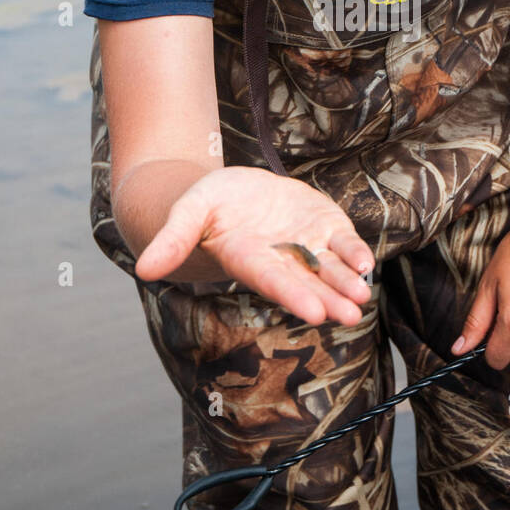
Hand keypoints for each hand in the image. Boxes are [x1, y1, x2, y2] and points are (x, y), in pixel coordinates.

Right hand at [134, 167, 374, 326]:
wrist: (231, 194)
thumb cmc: (205, 205)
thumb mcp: (187, 212)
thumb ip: (172, 240)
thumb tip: (143, 270)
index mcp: (249, 259)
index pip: (273, 281)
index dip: (294, 295)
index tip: (314, 313)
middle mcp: (281, 258)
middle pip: (307, 282)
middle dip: (329, 298)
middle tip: (350, 315)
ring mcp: (305, 243)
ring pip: (330, 268)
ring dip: (347, 283)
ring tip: (363, 297)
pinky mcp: (323, 224)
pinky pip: (342, 242)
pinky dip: (354, 253)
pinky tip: (366, 264)